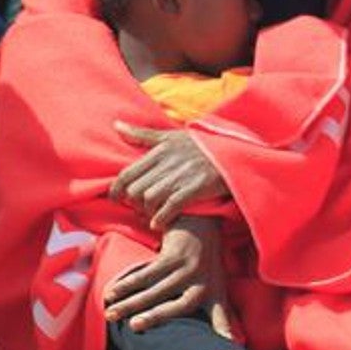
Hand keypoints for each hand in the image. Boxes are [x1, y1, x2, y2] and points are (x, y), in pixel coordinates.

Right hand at [103, 215, 233, 336]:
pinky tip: (111, 291)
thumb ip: (221, 316)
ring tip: (111, 313)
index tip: (222, 344)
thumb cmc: (208, 266)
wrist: (202, 225)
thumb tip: (231, 343)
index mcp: (214, 293)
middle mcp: (201, 281)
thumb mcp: (218, 288)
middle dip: (155, 315)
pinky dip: (127, 282)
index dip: (221, 330)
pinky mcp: (171, 255)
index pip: (218, 315)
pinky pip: (146, 272)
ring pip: (154, 287)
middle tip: (134, 326)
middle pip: (176, 303)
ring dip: (130, 300)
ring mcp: (186, 267)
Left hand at [111, 121, 228, 229]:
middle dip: (134, 203)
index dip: (116, 191)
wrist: (234, 154)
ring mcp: (182, 175)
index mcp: (160, 150)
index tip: (116, 199)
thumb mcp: (172, 136)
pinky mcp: (197, 187)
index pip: (126, 174)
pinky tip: (159, 223)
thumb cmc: (200, 146)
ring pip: (150, 199)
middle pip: (135, 190)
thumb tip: (116, 125)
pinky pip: (170, 206)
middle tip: (138, 209)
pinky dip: (161, 218)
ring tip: (151, 215)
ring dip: (147, 212)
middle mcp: (168, 162)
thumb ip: (142, 134)